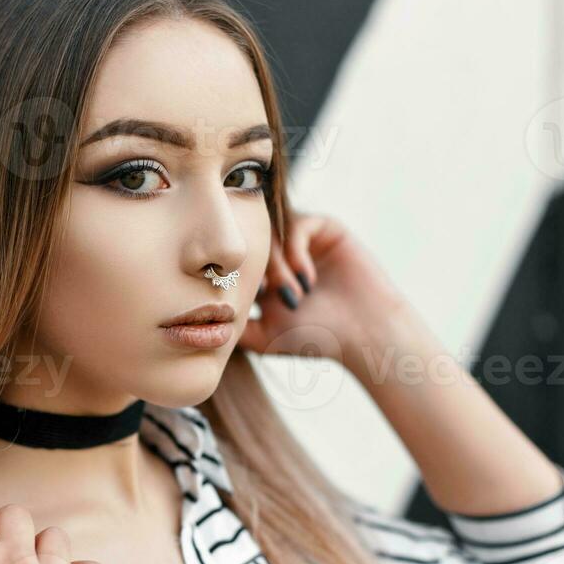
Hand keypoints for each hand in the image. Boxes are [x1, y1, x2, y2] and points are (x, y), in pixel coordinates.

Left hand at [238, 211, 420, 379]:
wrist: (364, 334)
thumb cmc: (317, 338)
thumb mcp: (264, 337)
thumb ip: (235, 326)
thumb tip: (199, 324)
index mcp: (265, 275)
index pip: (236, 260)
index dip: (233, 276)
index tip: (243, 300)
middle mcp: (282, 254)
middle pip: (251, 243)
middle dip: (258, 270)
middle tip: (271, 297)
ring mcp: (303, 240)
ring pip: (272, 234)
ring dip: (277, 264)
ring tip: (292, 296)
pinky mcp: (325, 228)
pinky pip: (296, 224)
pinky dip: (295, 252)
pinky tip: (307, 280)